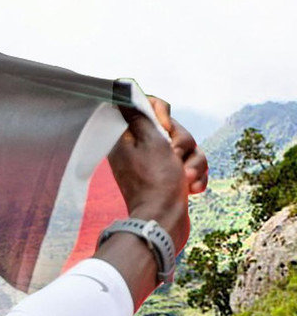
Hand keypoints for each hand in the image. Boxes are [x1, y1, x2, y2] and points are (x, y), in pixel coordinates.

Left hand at [107, 95, 203, 252]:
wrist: (163, 222)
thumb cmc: (156, 182)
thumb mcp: (149, 141)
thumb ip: (139, 116)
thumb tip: (119, 92)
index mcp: (128, 137)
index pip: (148, 106)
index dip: (162, 112)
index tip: (164, 126)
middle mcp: (141, 149)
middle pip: (174, 128)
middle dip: (183, 143)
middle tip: (176, 157)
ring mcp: (158, 164)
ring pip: (188, 148)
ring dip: (193, 163)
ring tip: (186, 178)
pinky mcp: (173, 178)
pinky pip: (193, 167)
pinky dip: (196, 177)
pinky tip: (193, 189)